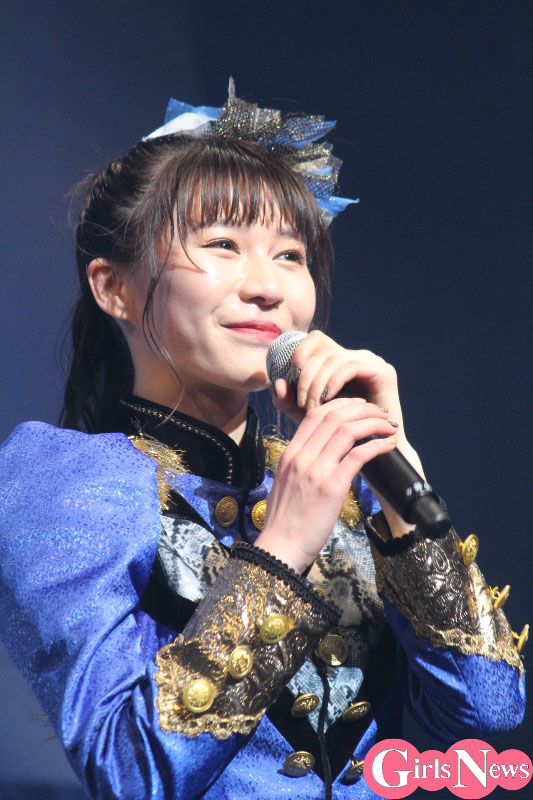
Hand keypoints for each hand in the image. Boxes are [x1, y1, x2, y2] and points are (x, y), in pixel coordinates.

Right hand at [254, 397, 398, 572]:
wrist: (280, 548)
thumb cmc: (284, 522)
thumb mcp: (285, 484)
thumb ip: (301, 466)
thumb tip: (320, 457)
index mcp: (289, 454)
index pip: (314, 414)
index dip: (340, 404)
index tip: (358, 407)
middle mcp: (301, 457)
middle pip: (333, 416)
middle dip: (362, 409)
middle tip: (379, 413)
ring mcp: (315, 471)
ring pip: (347, 430)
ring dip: (373, 423)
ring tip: (388, 427)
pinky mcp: (331, 487)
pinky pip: (358, 455)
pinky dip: (376, 446)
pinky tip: (387, 446)